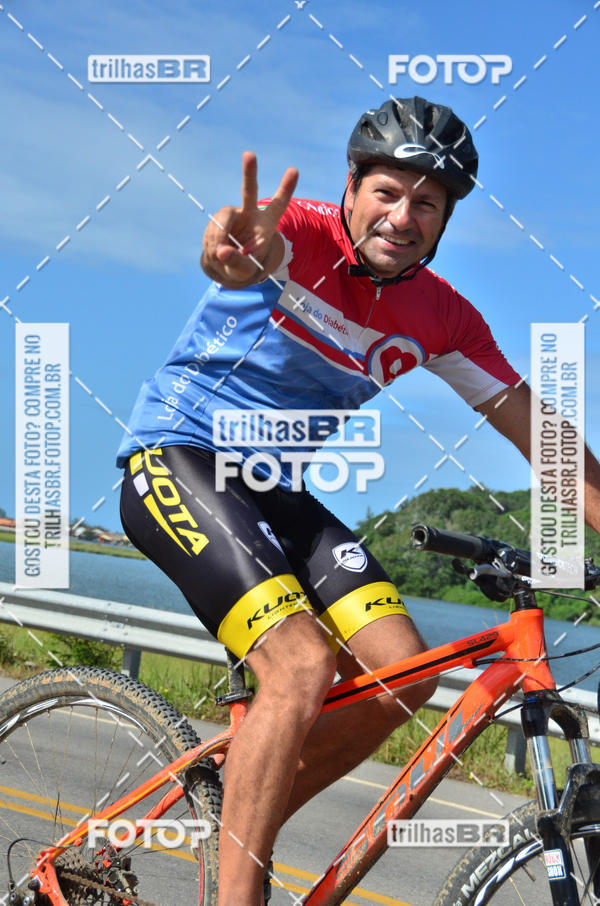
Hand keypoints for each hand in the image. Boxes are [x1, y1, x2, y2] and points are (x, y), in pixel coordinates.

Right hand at [201, 151, 298, 286]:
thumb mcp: (245, 269)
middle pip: (249, 191)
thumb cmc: (243, 265)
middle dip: (249, 173)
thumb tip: (223, 251)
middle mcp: (249, 214)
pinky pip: (212, 231)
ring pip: (222, 219)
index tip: (294, 170)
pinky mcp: (216, 221)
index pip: (278, 205)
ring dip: (219, 238)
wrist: (225, 265)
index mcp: (265, 225)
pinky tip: (216, 255)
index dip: (286, 188)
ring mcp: (231, 216)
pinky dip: (212, 245)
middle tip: (249, 155)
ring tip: (221, 256)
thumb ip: (237, 262)